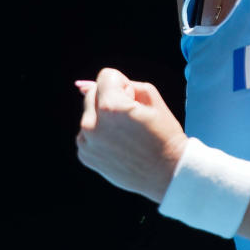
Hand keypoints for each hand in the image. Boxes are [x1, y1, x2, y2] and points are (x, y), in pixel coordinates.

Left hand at [75, 68, 186, 200]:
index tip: (136, 103)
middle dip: (111, 100)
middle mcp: (92, 125)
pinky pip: (88, 133)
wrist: (168, 173)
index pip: (106, 76)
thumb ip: (121, 83)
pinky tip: (119, 146)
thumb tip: (81, 86)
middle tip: (132, 120)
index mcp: (110, 107)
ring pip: (89, 114)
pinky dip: (100, 135)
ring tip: (127, 136)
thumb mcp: (151, 98)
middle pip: (93, 94)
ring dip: (104, 118)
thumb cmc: (164, 134)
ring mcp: (86, 142)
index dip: (125, 86)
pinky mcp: (85, 155)